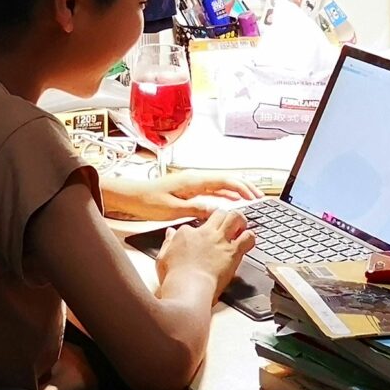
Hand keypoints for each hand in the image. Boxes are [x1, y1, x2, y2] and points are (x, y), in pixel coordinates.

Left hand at [100, 167, 260, 223]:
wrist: (130, 197)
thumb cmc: (147, 201)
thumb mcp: (172, 209)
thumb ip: (196, 209)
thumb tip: (216, 211)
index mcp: (193, 180)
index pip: (225, 180)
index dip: (243, 188)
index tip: (255, 197)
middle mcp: (194, 178)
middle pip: (226, 180)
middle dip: (245, 188)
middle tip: (259, 199)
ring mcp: (192, 183)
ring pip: (220, 184)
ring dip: (236, 191)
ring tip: (250, 200)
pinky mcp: (188, 189)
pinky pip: (212, 190)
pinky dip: (225, 195)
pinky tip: (229, 203)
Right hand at [158, 207, 255, 293]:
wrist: (189, 288)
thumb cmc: (175, 278)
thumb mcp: (162, 258)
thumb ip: (167, 243)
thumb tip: (170, 234)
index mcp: (186, 234)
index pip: (194, 225)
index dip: (199, 230)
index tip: (201, 237)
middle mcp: (205, 233)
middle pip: (218, 213)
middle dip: (223, 216)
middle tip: (226, 224)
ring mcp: (220, 241)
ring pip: (235, 217)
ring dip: (240, 220)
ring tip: (241, 226)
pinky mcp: (233, 251)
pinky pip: (248, 237)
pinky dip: (250, 237)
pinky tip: (248, 241)